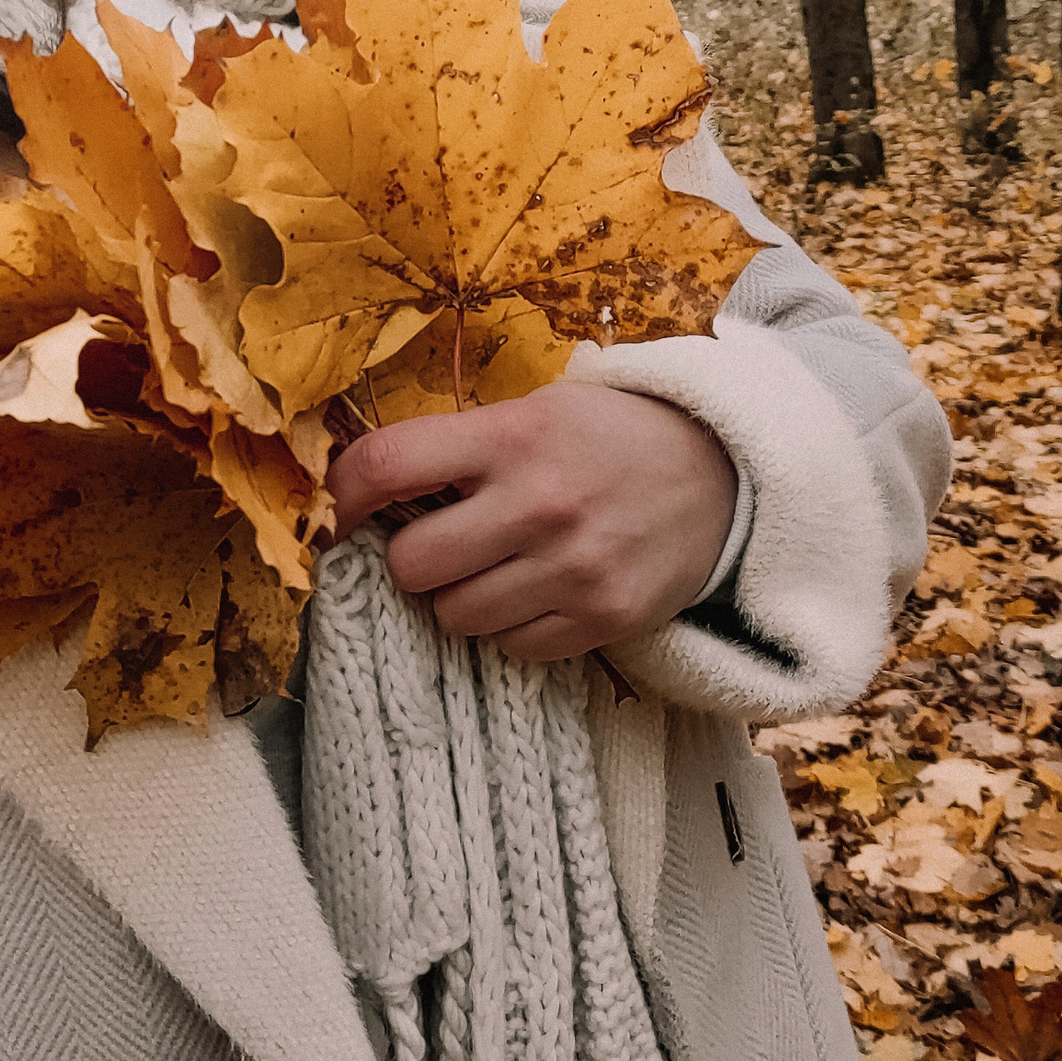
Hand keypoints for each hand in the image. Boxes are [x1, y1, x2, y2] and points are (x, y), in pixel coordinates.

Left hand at [326, 380, 738, 665]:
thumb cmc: (606, 437)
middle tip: (441, 543)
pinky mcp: (602, 619)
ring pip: (455, 617)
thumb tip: (363, 491)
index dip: (342, 495)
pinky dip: (510, 628)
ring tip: (499, 565)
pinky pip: (510, 648)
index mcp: (511, 438)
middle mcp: (538, 504)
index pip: (387, 466)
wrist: (720, 474)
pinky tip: (538, 589)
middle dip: (411, 560)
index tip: (341, 512)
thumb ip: (459, 447)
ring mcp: (572, 569)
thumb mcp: (535, 412)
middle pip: (411, 565)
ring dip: (460, 598)